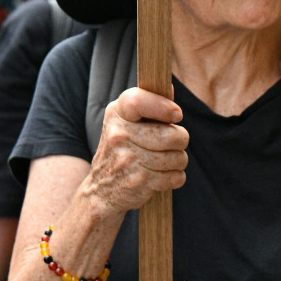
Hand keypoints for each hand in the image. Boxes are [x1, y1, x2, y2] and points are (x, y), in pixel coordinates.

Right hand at [85, 87, 187, 214]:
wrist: (100, 192)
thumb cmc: (120, 152)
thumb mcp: (125, 124)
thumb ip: (148, 106)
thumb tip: (169, 88)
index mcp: (116, 114)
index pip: (138, 101)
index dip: (163, 106)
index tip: (176, 114)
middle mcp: (119, 135)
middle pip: (172, 135)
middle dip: (180, 140)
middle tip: (172, 144)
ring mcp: (128, 159)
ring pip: (177, 157)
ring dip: (178, 161)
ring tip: (165, 162)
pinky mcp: (139, 181)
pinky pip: (176, 176)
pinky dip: (175, 178)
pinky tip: (162, 177)